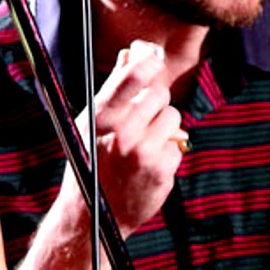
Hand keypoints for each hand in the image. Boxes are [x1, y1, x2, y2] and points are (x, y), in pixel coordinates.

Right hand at [65, 39, 183, 235]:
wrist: (93, 217)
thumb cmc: (92, 162)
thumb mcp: (91, 125)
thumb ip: (114, 88)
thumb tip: (131, 52)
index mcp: (100, 118)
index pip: (130, 79)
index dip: (146, 63)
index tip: (153, 59)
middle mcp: (121, 134)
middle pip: (159, 94)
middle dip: (155, 101)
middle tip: (143, 116)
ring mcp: (143, 153)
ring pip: (173, 117)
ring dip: (164, 125)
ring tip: (144, 142)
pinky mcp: (162, 171)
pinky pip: (178, 143)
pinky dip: (168, 150)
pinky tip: (149, 164)